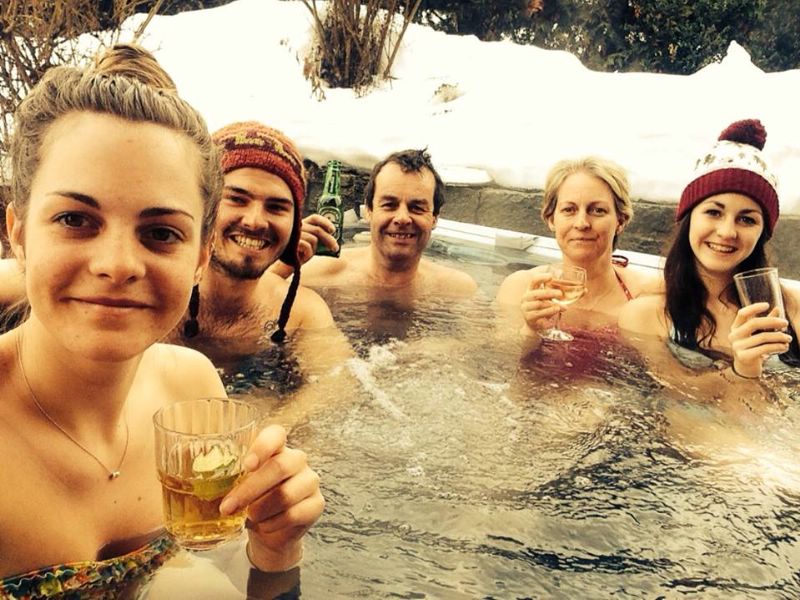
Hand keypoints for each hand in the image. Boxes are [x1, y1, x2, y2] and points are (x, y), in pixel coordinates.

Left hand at [220, 425, 324, 571]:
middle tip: (228, 507)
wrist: (269, 531)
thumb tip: (199, 480)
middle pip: (279, 467)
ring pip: (286, 494)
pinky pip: (294, 514)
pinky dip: (272, 523)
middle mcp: (297, 460)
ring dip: (260, 510)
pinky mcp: (317, 504)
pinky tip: (263, 525)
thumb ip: (229, 477)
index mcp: (277, 448)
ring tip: (248, 517)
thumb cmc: (251, 501)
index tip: (247, 465)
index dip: (263, 446)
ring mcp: (310, 481)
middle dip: (249, 490)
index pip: (276, 434)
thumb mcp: (239, 485)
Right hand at [296, 214, 338, 264]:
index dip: (325, 223)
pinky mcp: (291, 242)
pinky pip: (308, 246)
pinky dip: (308, 254)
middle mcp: (297, 226)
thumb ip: (318, 237)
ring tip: (308, 254)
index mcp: (302, 224)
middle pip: (318, 230)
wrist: (285, 264)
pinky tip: (302, 257)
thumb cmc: (299, 253)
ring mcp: (294, 234)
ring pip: (314, 239)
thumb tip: (333, 239)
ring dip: (314, 249)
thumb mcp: (309, 243)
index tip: (333, 230)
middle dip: (329, 240)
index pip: (315, 218)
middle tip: (335, 248)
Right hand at [519, 270, 562, 335]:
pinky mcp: (529, 317)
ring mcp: (526, 308)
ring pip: (539, 304)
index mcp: (531, 290)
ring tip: (562, 307)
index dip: (541, 277)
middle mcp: (526, 298)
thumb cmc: (545, 309)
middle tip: (560, 294)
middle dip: (549, 293)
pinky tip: (556, 310)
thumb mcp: (552, 300)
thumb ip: (565, 295)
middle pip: (536, 293)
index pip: (533, 280)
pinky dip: (549, 311)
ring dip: (552, 304)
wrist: (536, 326)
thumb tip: (585, 290)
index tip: (551, 276)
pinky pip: (539, 313)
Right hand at [729, 302, 790, 377]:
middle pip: (754, 323)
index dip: (754, 308)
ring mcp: (737, 346)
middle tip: (785, 322)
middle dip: (772, 321)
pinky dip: (777, 346)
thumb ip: (766, 322)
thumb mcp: (758, 334)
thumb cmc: (753, 348)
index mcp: (735, 328)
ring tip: (788, 338)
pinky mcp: (744, 356)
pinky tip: (784, 347)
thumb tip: (777, 308)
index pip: (742, 313)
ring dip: (779, 336)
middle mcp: (734, 336)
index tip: (767, 305)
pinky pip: (764, 348)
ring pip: (762, 337)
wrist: (746, 368)